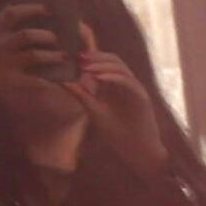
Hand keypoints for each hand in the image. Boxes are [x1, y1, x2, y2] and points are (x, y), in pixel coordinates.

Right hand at [0, 0, 91, 165]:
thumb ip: (4, 30)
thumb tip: (23, 18)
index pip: (12, 14)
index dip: (31, 9)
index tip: (48, 9)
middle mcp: (1, 46)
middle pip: (28, 35)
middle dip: (47, 37)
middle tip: (57, 40)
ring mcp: (6, 64)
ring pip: (35, 56)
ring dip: (53, 57)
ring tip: (63, 57)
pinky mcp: (10, 81)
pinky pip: (34, 81)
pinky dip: (48, 83)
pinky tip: (58, 84)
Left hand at [73, 49, 174, 178]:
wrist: (136, 150)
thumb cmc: (116, 132)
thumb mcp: (93, 110)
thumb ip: (81, 95)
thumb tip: (63, 81)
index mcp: (115, 85)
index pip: (105, 63)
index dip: (91, 56)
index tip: (73, 55)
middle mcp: (126, 84)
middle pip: (114, 60)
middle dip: (96, 56)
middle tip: (79, 58)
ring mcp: (135, 89)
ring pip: (121, 68)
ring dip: (102, 65)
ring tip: (85, 68)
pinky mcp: (142, 97)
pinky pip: (128, 81)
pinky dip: (113, 77)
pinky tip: (98, 78)